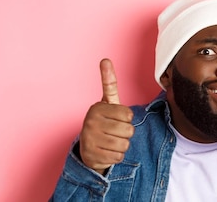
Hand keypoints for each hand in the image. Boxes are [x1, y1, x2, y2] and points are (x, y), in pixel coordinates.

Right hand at [79, 58, 134, 173]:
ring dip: (122, 145)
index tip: (116, 118)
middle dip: (126, 133)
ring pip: (124, 145)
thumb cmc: (103, 122)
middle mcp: (90, 122)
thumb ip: (109, 83)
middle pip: (128, 131)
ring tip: (111, 141)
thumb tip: (105, 59)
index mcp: (97, 108)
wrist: (88, 146)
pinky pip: (117, 157)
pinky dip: (116, 156)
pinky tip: (107, 151)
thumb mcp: (107, 102)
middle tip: (114, 131)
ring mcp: (89, 139)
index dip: (127, 119)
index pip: (128, 114)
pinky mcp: (91, 155)